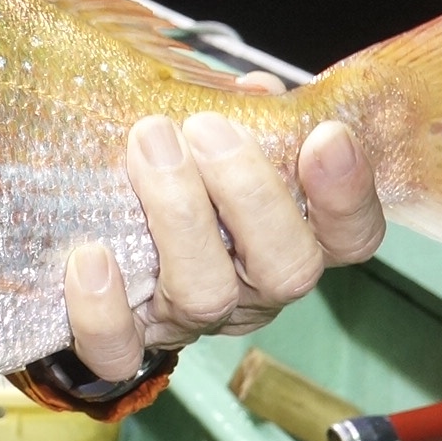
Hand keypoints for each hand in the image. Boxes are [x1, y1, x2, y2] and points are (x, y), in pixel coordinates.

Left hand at [65, 72, 384, 382]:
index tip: (326, 136)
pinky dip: (101, 307)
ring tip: (149, 144)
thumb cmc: (173, 184)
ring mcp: (190, 321)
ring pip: (207, 294)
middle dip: (252, 193)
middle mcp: (252, 291)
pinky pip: (119, 349)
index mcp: (288, 239)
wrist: (96, 255)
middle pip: (288, 269)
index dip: (349, 195)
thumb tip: (255, 91)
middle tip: (207, 127)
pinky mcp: (125, 345)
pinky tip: (90, 256)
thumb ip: (243, 115)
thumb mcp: (212, 142)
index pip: (351, 236)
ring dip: (180, 216)